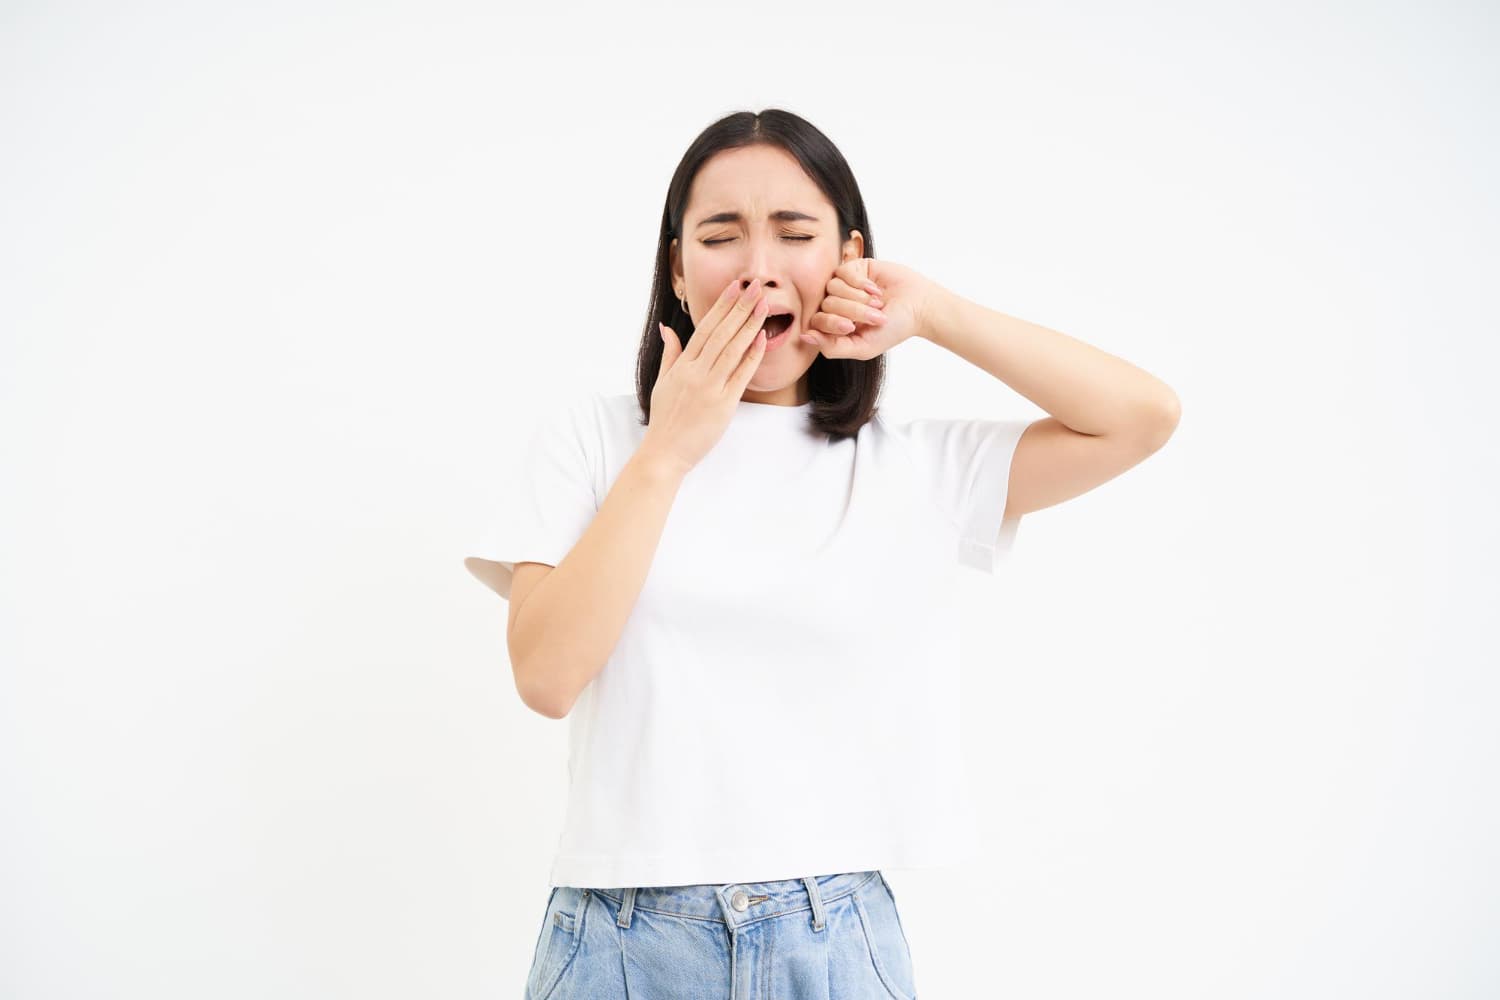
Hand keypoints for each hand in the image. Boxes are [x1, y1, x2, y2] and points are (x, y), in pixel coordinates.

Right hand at [642, 277, 770, 475]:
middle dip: (740, 307)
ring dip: (750, 325)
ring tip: (764, 305)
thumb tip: (668, 328)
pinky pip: (741, 375)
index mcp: (683, 365)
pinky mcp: (723, 404)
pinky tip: (762, 338)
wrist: (664, 452)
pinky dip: (752, 356)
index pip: (705, 328)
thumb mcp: (663, 381)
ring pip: (733, 349)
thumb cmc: (664, 418)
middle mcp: (696, 372)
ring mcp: (710, 387)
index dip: (722, 306)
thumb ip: (670, 354)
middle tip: (756, 287)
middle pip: (721, 333)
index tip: (735, 287)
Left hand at [800, 258, 941, 359]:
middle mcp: (837, 305)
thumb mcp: (863, 347)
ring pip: (833, 287)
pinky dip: (861, 283)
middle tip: (874, 316)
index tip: (852, 327)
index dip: (832, 323)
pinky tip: (875, 289)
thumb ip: (832, 347)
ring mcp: (844, 285)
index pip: (815, 322)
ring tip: (877, 302)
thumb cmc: (893, 330)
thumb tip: (805, 337)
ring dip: (858, 297)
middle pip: (826, 304)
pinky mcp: (855, 268)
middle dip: (852, 311)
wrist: (918, 306)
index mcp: (835, 325)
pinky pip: (843, 272)